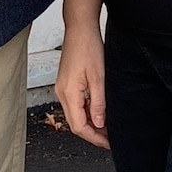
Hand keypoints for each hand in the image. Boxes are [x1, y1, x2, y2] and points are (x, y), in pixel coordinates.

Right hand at [54, 24, 107, 147]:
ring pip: (75, 115)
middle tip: (109, 139)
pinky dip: (86, 112)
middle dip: (92, 133)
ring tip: (107, 127)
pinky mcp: (65, 83)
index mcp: (69, 93)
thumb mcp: (98, 77)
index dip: (94, 137)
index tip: (107, 142)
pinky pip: (74, 104)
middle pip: (75, 123)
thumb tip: (100, 123)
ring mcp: (62, 88)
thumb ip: (98, 102)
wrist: (79, 28)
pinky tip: (98, 112)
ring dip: (90, 123)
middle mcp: (61, 93)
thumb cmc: (88, 47)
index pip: (79, 126)